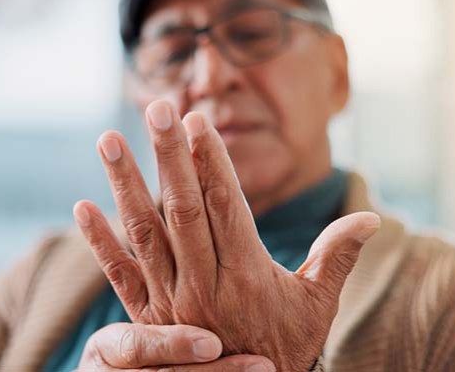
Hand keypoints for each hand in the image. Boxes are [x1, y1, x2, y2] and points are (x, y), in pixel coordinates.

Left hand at [73, 100, 380, 370]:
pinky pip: (119, 276)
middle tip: (158, 108)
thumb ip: (338, 256)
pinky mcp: (146, 317)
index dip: (210, 162)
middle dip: (169, 156)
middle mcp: (204, 285)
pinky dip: (99, 242)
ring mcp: (170, 301)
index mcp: (247, 276)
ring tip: (108, 140)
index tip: (197, 121)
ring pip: (145, 234)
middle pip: (183, 210)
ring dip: (126, 185)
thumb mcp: (319, 304)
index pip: (224, 207)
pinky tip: (82, 207)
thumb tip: (372, 217)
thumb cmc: (288, 346)